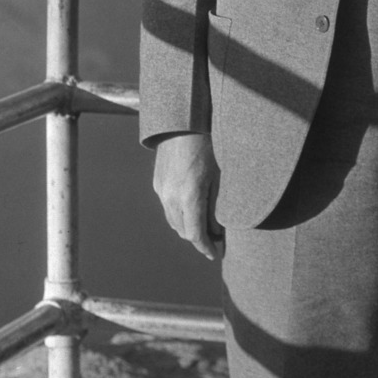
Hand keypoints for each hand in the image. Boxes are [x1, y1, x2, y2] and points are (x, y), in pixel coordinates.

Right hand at [152, 132, 223, 259]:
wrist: (183, 123)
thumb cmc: (209, 147)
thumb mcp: (220, 177)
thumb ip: (216, 206)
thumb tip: (216, 231)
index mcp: (189, 196)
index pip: (195, 234)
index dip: (205, 247)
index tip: (214, 254)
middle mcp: (171, 197)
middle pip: (183, 231)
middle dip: (198, 239)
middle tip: (215, 239)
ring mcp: (162, 190)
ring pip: (173, 221)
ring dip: (187, 227)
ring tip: (205, 225)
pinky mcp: (157, 183)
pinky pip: (167, 207)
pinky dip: (179, 214)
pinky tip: (192, 208)